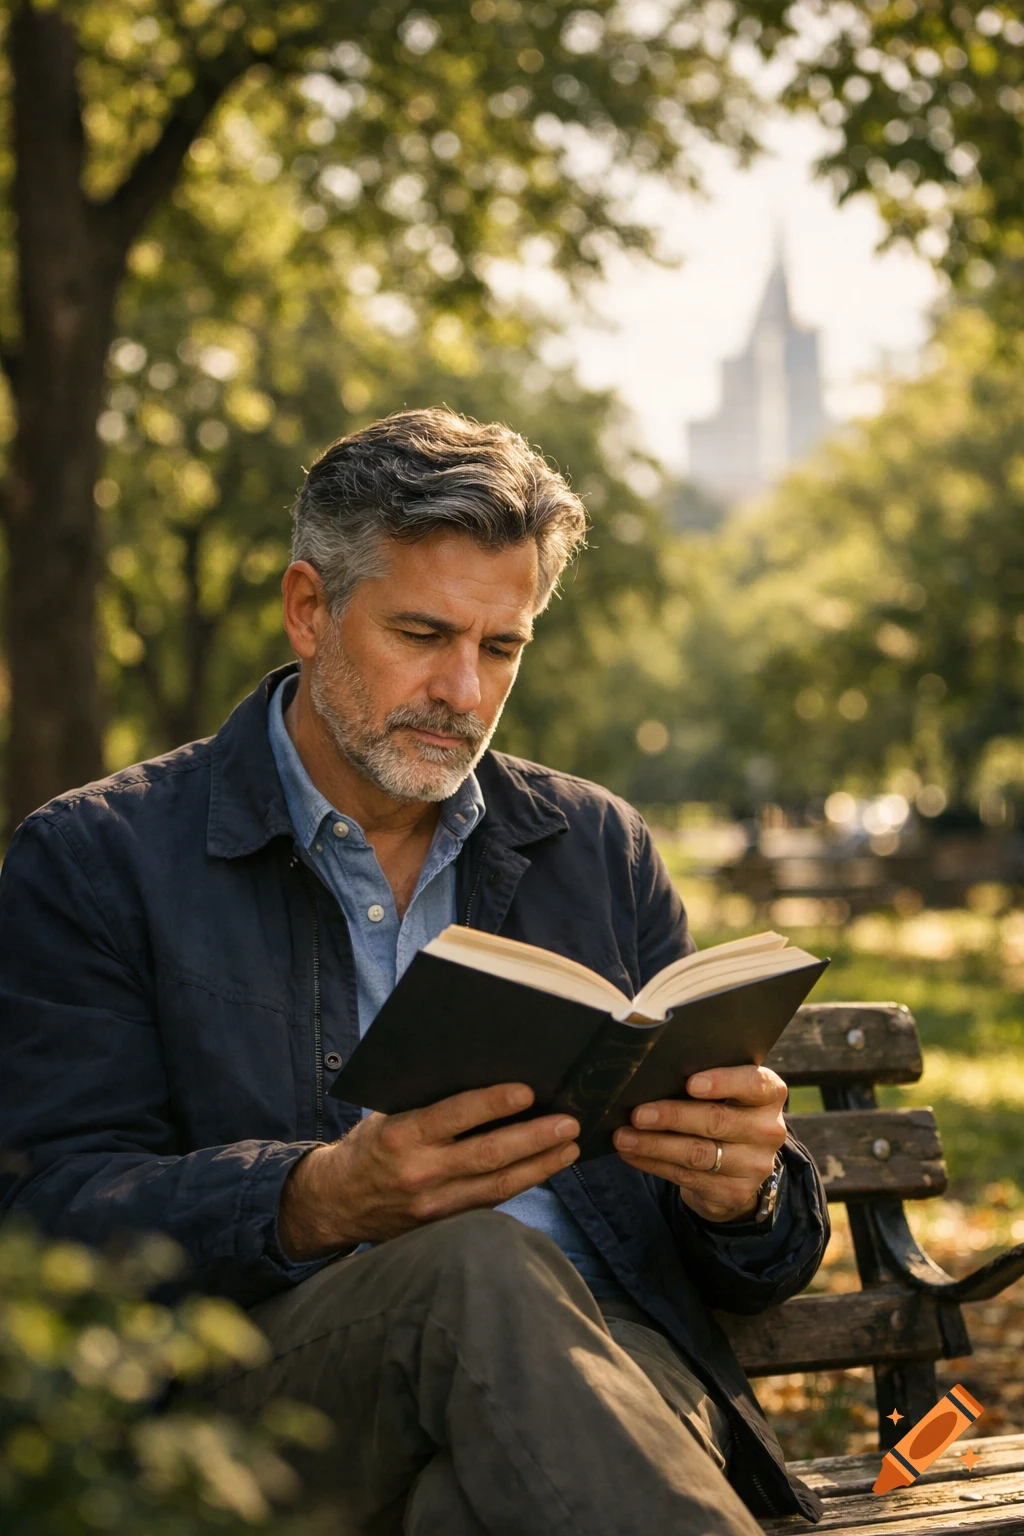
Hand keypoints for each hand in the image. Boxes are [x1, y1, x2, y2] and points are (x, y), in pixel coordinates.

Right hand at [278, 1083, 578, 1259]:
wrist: (335, 1202)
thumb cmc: (370, 1145)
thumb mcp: (388, 1115)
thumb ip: (428, 1104)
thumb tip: (485, 1075)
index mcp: (401, 1135)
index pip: (454, 1116)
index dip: (493, 1103)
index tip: (528, 1091)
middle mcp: (419, 1172)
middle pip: (488, 1155)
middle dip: (534, 1138)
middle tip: (569, 1123)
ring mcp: (433, 1205)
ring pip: (498, 1185)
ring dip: (540, 1165)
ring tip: (570, 1147)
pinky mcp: (443, 1225)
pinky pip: (490, 1202)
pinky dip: (522, 1184)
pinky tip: (545, 1168)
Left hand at [612, 1065, 786, 1222]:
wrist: (739, 1163)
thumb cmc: (723, 1109)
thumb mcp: (726, 1091)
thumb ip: (703, 1080)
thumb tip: (653, 1076)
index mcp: (770, 1094)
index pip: (754, 1084)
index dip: (723, 1082)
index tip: (690, 1083)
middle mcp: (769, 1130)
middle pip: (717, 1121)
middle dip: (672, 1117)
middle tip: (638, 1114)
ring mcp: (755, 1165)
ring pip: (698, 1154)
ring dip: (654, 1145)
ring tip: (624, 1137)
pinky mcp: (734, 1192)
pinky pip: (687, 1177)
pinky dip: (654, 1164)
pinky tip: (633, 1155)